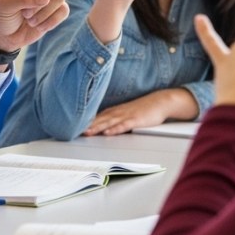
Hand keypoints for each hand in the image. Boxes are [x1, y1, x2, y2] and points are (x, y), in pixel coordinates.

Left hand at [83, 88, 198, 136]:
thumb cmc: (144, 109)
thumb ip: (115, 119)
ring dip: (98, 127)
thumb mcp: (127, 113)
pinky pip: (124, 125)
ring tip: (87, 132)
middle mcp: (119, 112)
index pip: (97, 116)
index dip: (86, 122)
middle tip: (75, 130)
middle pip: (100, 119)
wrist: (160, 102)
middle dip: (88, 125)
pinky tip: (108, 133)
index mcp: (115, 111)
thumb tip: (102, 125)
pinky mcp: (137, 120)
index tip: (74, 127)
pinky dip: (115, 129)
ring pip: (109, 122)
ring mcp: (127, 115)